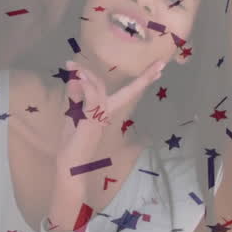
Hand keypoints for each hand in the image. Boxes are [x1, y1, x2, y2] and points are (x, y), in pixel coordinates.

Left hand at [46, 59, 162, 231]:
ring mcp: (101, 117)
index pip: (125, 92)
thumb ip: (76, 97)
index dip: (141, 81)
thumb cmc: (73, 142)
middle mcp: (107, 113)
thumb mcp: (73, 115)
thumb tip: (75, 78)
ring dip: (89, 74)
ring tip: (73, 65)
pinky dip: (85, 85)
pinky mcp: (91, 121)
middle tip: (160, 65)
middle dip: (144, 78)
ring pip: (101, 89)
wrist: (71, 165)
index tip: (159, 69)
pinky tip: (77, 77)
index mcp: (106, 111)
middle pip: (128, 91)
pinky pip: (92, 99)